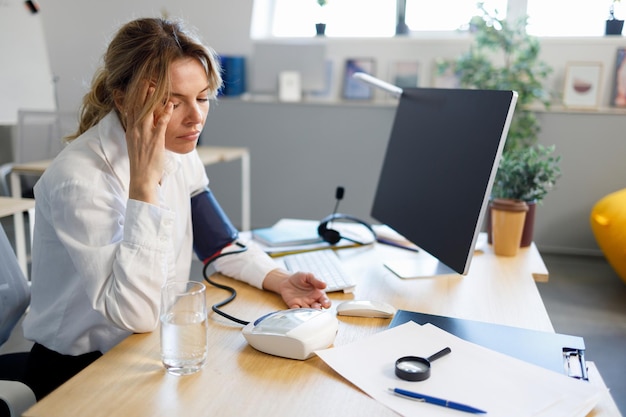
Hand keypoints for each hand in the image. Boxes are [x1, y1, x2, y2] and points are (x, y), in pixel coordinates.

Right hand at [125, 82, 173, 203]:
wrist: (141, 178)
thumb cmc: (141, 164)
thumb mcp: (135, 145)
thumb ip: (138, 133)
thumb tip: (141, 125)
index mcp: (130, 131)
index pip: (130, 108)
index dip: (133, 94)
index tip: (136, 83)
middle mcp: (135, 130)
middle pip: (136, 105)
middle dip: (140, 90)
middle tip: (145, 76)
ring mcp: (145, 135)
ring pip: (147, 111)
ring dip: (151, 97)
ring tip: (156, 83)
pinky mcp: (155, 140)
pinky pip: (161, 123)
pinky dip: (165, 113)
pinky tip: (170, 104)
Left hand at [263, 270, 330, 308]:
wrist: (286, 280)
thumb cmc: (300, 278)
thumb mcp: (308, 276)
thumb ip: (316, 280)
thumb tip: (324, 285)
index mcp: (318, 294)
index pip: (325, 301)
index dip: (327, 303)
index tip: (325, 304)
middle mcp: (312, 301)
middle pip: (318, 308)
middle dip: (318, 309)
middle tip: (316, 307)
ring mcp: (303, 304)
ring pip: (308, 312)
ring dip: (308, 312)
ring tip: (308, 310)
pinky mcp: (294, 305)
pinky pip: (297, 311)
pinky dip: (297, 312)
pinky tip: (297, 310)